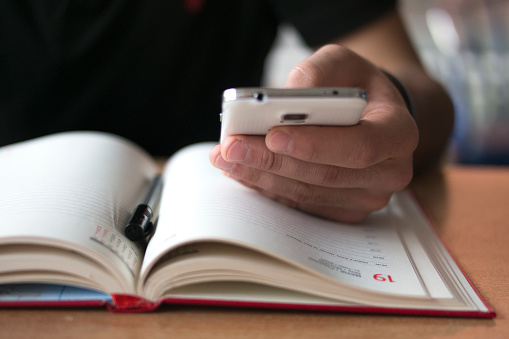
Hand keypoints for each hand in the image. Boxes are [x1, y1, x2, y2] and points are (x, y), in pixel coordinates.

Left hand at [209, 44, 417, 222]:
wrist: (369, 116)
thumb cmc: (356, 87)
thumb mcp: (342, 62)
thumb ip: (317, 72)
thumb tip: (287, 98)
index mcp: (398, 132)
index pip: (361, 146)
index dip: (316, 145)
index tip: (273, 136)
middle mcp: (389, 172)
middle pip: (325, 175)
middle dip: (271, 161)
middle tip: (231, 147)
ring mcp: (367, 197)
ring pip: (307, 193)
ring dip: (261, 177)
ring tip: (226, 157)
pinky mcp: (343, 210)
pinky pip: (301, 204)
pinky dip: (268, 188)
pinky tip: (241, 171)